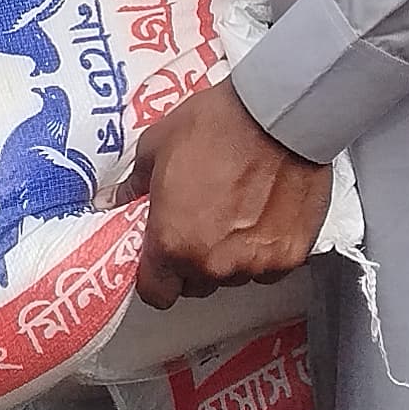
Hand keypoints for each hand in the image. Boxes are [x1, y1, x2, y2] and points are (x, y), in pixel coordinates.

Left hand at [130, 79, 329, 307]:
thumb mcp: (157, 146)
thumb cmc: (217, 125)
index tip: (161, 260)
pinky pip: (270, 266)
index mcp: (173, 242)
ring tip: (236, 211)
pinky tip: (264, 214)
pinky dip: (266, 248)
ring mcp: (255, 264)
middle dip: (194, 261)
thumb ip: (135, 184)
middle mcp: (213, 263)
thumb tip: (119, 198)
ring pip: (235, 275)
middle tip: (200, 222)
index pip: (156, 293)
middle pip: (197, 285)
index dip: (157, 278)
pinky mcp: (290, 256)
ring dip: (231, 254)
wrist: (276, 115)